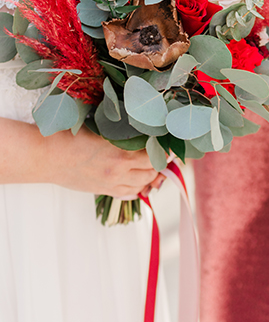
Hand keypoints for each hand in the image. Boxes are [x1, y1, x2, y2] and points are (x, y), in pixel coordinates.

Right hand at [42, 126, 159, 197]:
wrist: (47, 156)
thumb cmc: (70, 135)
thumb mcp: (101, 127)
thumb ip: (122, 130)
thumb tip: (143, 127)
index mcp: (121, 150)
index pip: (155, 153)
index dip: (164, 148)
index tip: (167, 142)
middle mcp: (120, 170)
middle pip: (152, 170)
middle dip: (160, 162)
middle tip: (162, 153)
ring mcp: (112, 183)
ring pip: (142, 184)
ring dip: (150, 175)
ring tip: (150, 165)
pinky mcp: (104, 191)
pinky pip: (129, 194)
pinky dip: (137, 187)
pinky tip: (136, 179)